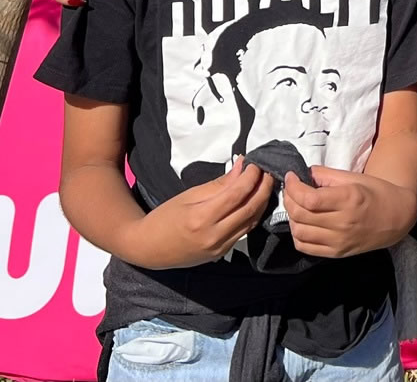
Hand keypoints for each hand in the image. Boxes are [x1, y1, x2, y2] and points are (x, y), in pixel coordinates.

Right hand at [130, 157, 277, 269]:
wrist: (149, 248)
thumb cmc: (164, 217)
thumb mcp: (188, 196)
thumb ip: (218, 184)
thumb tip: (241, 168)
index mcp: (201, 218)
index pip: (237, 194)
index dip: (251, 177)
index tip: (256, 164)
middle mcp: (214, 236)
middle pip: (250, 209)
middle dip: (263, 188)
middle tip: (268, 172)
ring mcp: (220, 247)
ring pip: (251, 222)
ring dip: (262, 202)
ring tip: (265, 184)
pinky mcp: (222, 253)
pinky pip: (244, 231)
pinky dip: (253, 215)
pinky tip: (254, 202)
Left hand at [282, 167, 416, 258]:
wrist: (397, 217)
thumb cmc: (377, 193)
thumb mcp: (354, 177)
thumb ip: (327, 175)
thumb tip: (304, 173)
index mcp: (348, 200)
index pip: (308, 199)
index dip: (293, 187)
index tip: (291, 177)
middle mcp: (343, 223)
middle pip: (300, 215)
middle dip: (288, 199)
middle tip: (291, 189)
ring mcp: (339, 241)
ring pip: (299, 232)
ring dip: (291, 217)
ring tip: (296, 205)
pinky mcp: (337, 253)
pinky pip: (306, 247)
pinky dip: (297, 235)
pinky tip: (302, 223)